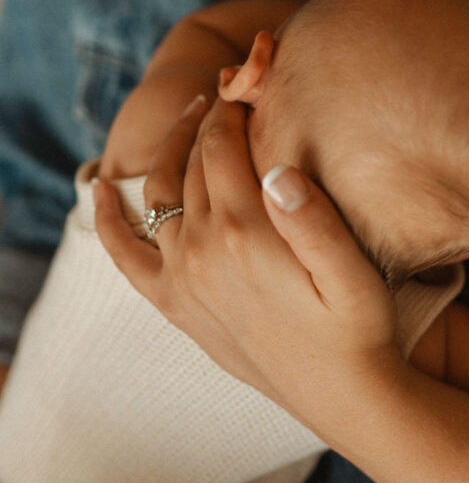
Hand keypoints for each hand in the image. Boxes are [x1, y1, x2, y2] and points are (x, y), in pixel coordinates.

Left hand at [94, 97, 398, 428]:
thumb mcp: (353, 274)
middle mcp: (201, 251)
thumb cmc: (358, 328)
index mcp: (244, 233)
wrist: (340, 395)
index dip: (233, 109)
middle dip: (208, 120)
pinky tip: (98, 187)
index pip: (223, 146)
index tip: (249, 87)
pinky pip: (126, 255)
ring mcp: (182, 278)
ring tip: (193, 118)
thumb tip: (279, 168)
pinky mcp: (175, 304)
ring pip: (162, 192)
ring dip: (173, 150)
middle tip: (228, 92)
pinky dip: (108, 219)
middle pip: (191, 162)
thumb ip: (315, 220)